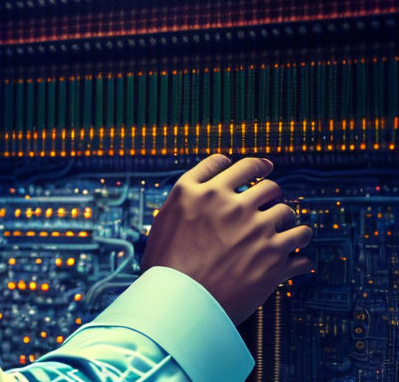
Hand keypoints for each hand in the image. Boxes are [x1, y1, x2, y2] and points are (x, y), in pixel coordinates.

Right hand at [140, 154, 312, 324]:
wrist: (178, 302)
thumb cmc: (165, 265)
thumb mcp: (165, 219)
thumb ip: (187, 200)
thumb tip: (205, 191)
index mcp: (199, 192)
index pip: (231, 165)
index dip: (249, 166)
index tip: (258, 169)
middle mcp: (228, 204)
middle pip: (266, 184)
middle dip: (271, 193)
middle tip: (272, 201)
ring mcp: (254, 228)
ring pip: (287, 212)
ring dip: (288, 220)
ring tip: (287, 229)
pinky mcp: (273, 257)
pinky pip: (302, 245)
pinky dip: (301, 252)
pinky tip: (298, 256)